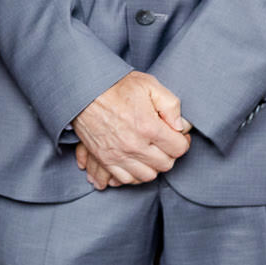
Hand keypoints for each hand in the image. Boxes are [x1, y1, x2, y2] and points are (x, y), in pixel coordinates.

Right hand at [72, 71, 190, 185]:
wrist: (83, 91)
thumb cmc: (116, 86)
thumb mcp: (149, 85)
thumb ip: (171, 105)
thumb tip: (180, 126)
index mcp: (148, 127)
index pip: (178, 148)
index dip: (182, 141)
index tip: (177, 135)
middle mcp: (135, 145)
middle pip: (165, 164)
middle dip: (169, 153)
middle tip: (164, 142)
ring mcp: (118, 155)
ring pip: (147, 175)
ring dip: (152, 166)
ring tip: (150, 152)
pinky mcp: (105, 159)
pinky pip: (126, 179)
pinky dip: (134, 174)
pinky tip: (135, 161)